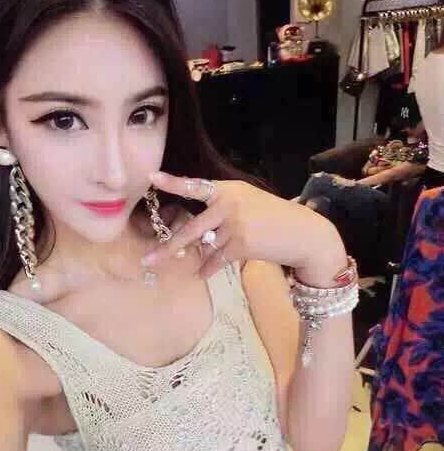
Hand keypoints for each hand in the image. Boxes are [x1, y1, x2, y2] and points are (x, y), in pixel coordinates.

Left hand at [141, 171, 346, 285]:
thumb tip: (194, 239)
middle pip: (190, 229)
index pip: (195, 185)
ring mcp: (235, 224)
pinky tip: (202, 273)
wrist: (303, 233)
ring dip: (194, 260)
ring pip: (204, 248)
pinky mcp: (242, 244)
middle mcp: (229, 204)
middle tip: (147, 261)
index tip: (151, 178)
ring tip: (184, 266)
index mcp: (228, 189)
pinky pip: (216, 261)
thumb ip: (221, 212)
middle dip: (167, 248)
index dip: (173, 182)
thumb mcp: (248, 203)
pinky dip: (208, 269)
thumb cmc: (273, 219)